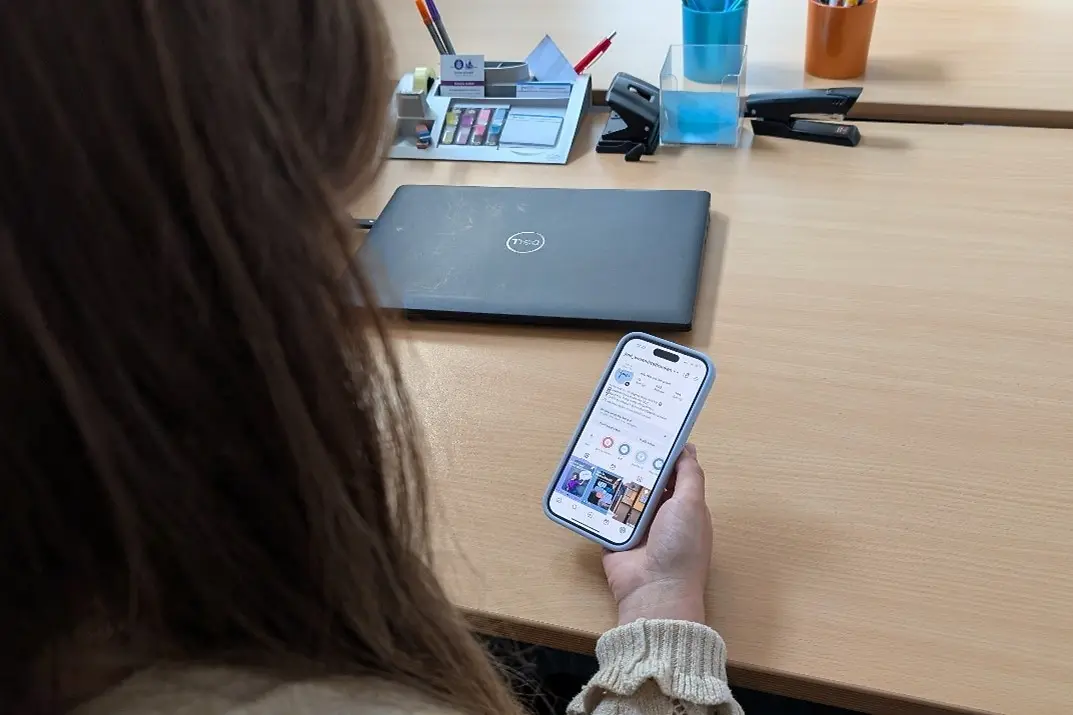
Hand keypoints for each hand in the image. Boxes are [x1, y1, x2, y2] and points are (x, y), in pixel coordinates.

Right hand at [602, 444, 712, 624]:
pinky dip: (597, 501)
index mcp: (683, 505)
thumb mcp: (693, 504)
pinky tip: (587, 481)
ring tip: (599, 454)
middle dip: (633, 463)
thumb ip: (690, 474)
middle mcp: (660, 514)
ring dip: (614, 480)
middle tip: (616, 437)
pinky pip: (604, 513)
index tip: (647, 430)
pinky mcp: (615, 536)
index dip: (662, 453)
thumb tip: (687, 447)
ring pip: (622, 494)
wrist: (654, 590)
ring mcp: (636, 526)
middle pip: (644, 481)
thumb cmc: (681, 546)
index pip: (672, 472)